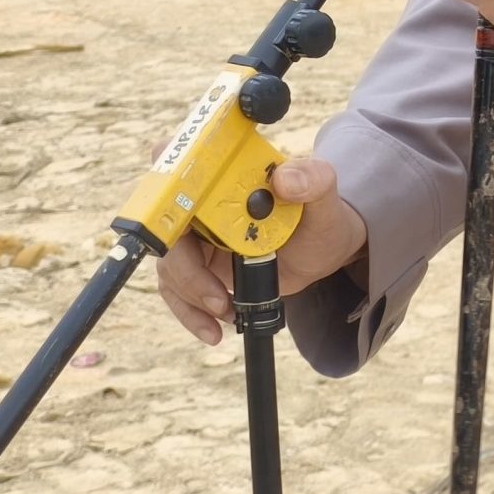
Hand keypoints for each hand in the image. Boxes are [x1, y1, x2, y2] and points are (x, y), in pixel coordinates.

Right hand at [156, 157, 367, 346]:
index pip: (187, 162)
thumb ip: (314, 179)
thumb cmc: (320, 216)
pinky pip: (177, 290)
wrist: (321, 251)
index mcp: (231, 171)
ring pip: (170, 262)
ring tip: (226, 310)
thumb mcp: (326, 197)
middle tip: (216, 294)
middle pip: (168, 226)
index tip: (181, 209)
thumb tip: (285, 178)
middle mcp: (206, 200)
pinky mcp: (199, 265)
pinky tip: (214, 331)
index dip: (172, 180)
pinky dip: (190, 313)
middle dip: (185, 264)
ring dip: (191, 294)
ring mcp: (199, 235)